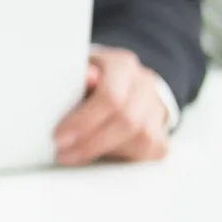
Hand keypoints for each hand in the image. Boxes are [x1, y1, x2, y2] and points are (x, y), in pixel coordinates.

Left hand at [53, 47, 171, 166]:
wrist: (121, 86)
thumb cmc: (89, 80)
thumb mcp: (76, 71)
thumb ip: (78, 75)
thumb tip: (87, 77)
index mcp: (122, 65)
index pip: (110, 97)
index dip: (84, 121)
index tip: (59, 137)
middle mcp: (145, 85)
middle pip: (127, 120)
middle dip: (91, 142)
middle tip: (63, 154)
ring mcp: (157, 109)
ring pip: (141, 138)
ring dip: (105, 151)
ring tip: (75, 155)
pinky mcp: (162, 134)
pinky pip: (148, 151)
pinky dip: (122, 157)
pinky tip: (100, 155)